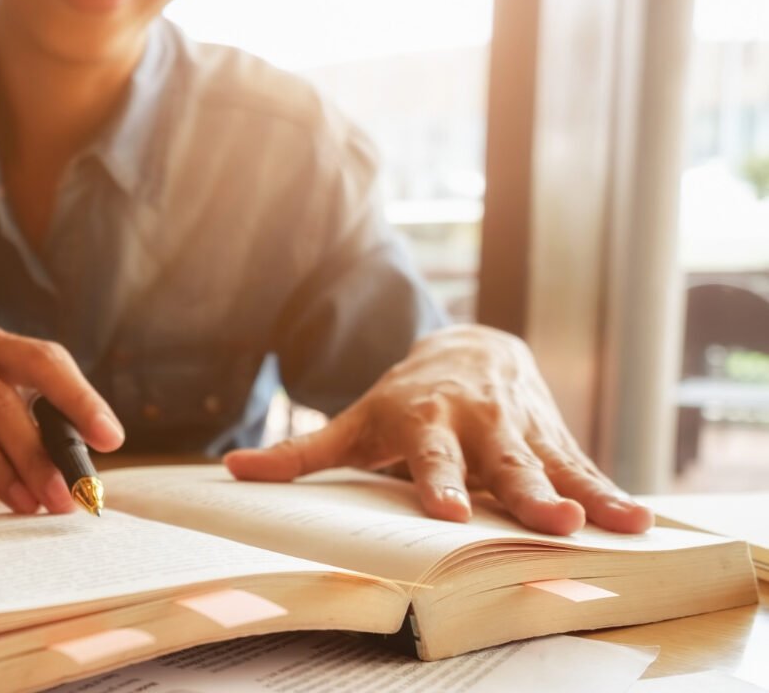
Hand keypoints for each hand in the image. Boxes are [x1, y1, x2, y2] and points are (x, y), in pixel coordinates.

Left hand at [224, 325, 652, 534]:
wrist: (469, 349)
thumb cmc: (403, 400)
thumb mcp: (354, 421)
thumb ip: (300, 452)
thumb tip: (232, 469)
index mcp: (426, 420)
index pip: (429, 456)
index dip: (437, 482)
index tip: (445, 511)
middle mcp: (479, 423)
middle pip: (502, 462)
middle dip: (523, 491)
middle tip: (546, 520)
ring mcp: (521, 430)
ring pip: (550, 465)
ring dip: (577, 494)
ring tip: (605, 523)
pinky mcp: (555, 439)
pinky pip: (584, 469)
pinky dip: (610, 494)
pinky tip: (639, 522)